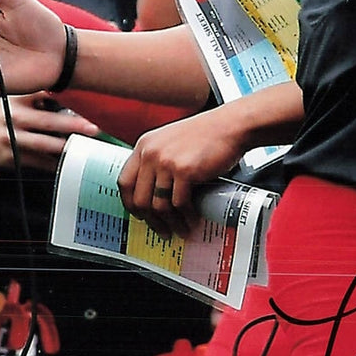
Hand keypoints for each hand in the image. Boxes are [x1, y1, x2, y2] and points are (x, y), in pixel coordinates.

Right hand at [0, 91, 99, 171]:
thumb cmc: (9, 112)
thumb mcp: (20, 99)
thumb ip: (42, 97)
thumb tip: (74, 97)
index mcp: (16, 102)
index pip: (44, 98)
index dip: (65, 102)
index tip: (85, 108)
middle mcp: (11, 120)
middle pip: (46, 123)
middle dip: (72, 126)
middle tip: (92, 128)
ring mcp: (9, 141)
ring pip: (42, 146)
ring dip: (64, 147)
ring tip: (82, 147)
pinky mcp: (9, 158)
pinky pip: (36, 161)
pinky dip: (52, 162)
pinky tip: (66, 161)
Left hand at [117, 107, 246, 237]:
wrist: (230, 125)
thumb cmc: (206, 134)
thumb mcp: (171, 142)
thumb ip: (158, 161)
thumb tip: (153, 196)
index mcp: (144, 145)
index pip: (125, 182)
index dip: (131, 204)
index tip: (141, 216)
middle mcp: (151, 152)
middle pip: (139, 199)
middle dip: (151, 221)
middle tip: (162, 230)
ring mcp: (166, 161)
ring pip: (159, 205)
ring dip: (171, 223)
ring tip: (181, 229)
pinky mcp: (184, 170)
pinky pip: (178, 203)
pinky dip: (186, 216)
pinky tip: (192, 220)